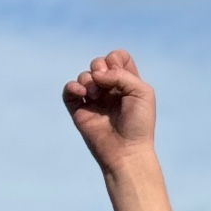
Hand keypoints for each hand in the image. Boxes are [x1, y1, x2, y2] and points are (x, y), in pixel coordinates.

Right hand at [63, 49, 156, 172]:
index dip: (116, 59)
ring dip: (88, 79)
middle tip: (104, 83)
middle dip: (99, 66)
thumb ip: (121, 74)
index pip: (117, 58)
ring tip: (94, 94)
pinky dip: (72, 86)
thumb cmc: (139, 125)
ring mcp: (94, 101)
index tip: (120, 73)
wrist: (126, 152)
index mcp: (126, 85)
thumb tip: (96, 75)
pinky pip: (69, 91)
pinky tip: (82, 93)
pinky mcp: (81, 112)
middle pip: (98, 63)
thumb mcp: (142, 92)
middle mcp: (110, 91)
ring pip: (85, 76)